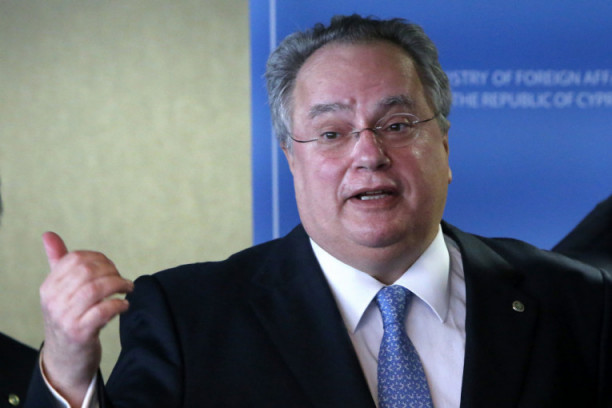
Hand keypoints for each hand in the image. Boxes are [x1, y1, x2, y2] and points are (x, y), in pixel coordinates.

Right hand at [39, 232, 133, 406]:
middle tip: (122, 279)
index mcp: (49, 286)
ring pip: (96, 288)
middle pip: (87, 271)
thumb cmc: (68, 318)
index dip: (100, 259)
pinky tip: (124, 306)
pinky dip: (119, 304)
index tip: (111, 267)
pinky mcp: (80, 333)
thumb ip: (58, 262)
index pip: (76, 259)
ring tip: (127, 289)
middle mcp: (53, 301)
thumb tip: (49, 235)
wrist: (65, 358)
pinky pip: (104, 310)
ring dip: (118, 285)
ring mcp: (65, 317)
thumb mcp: (60, 291)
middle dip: (111, 270)